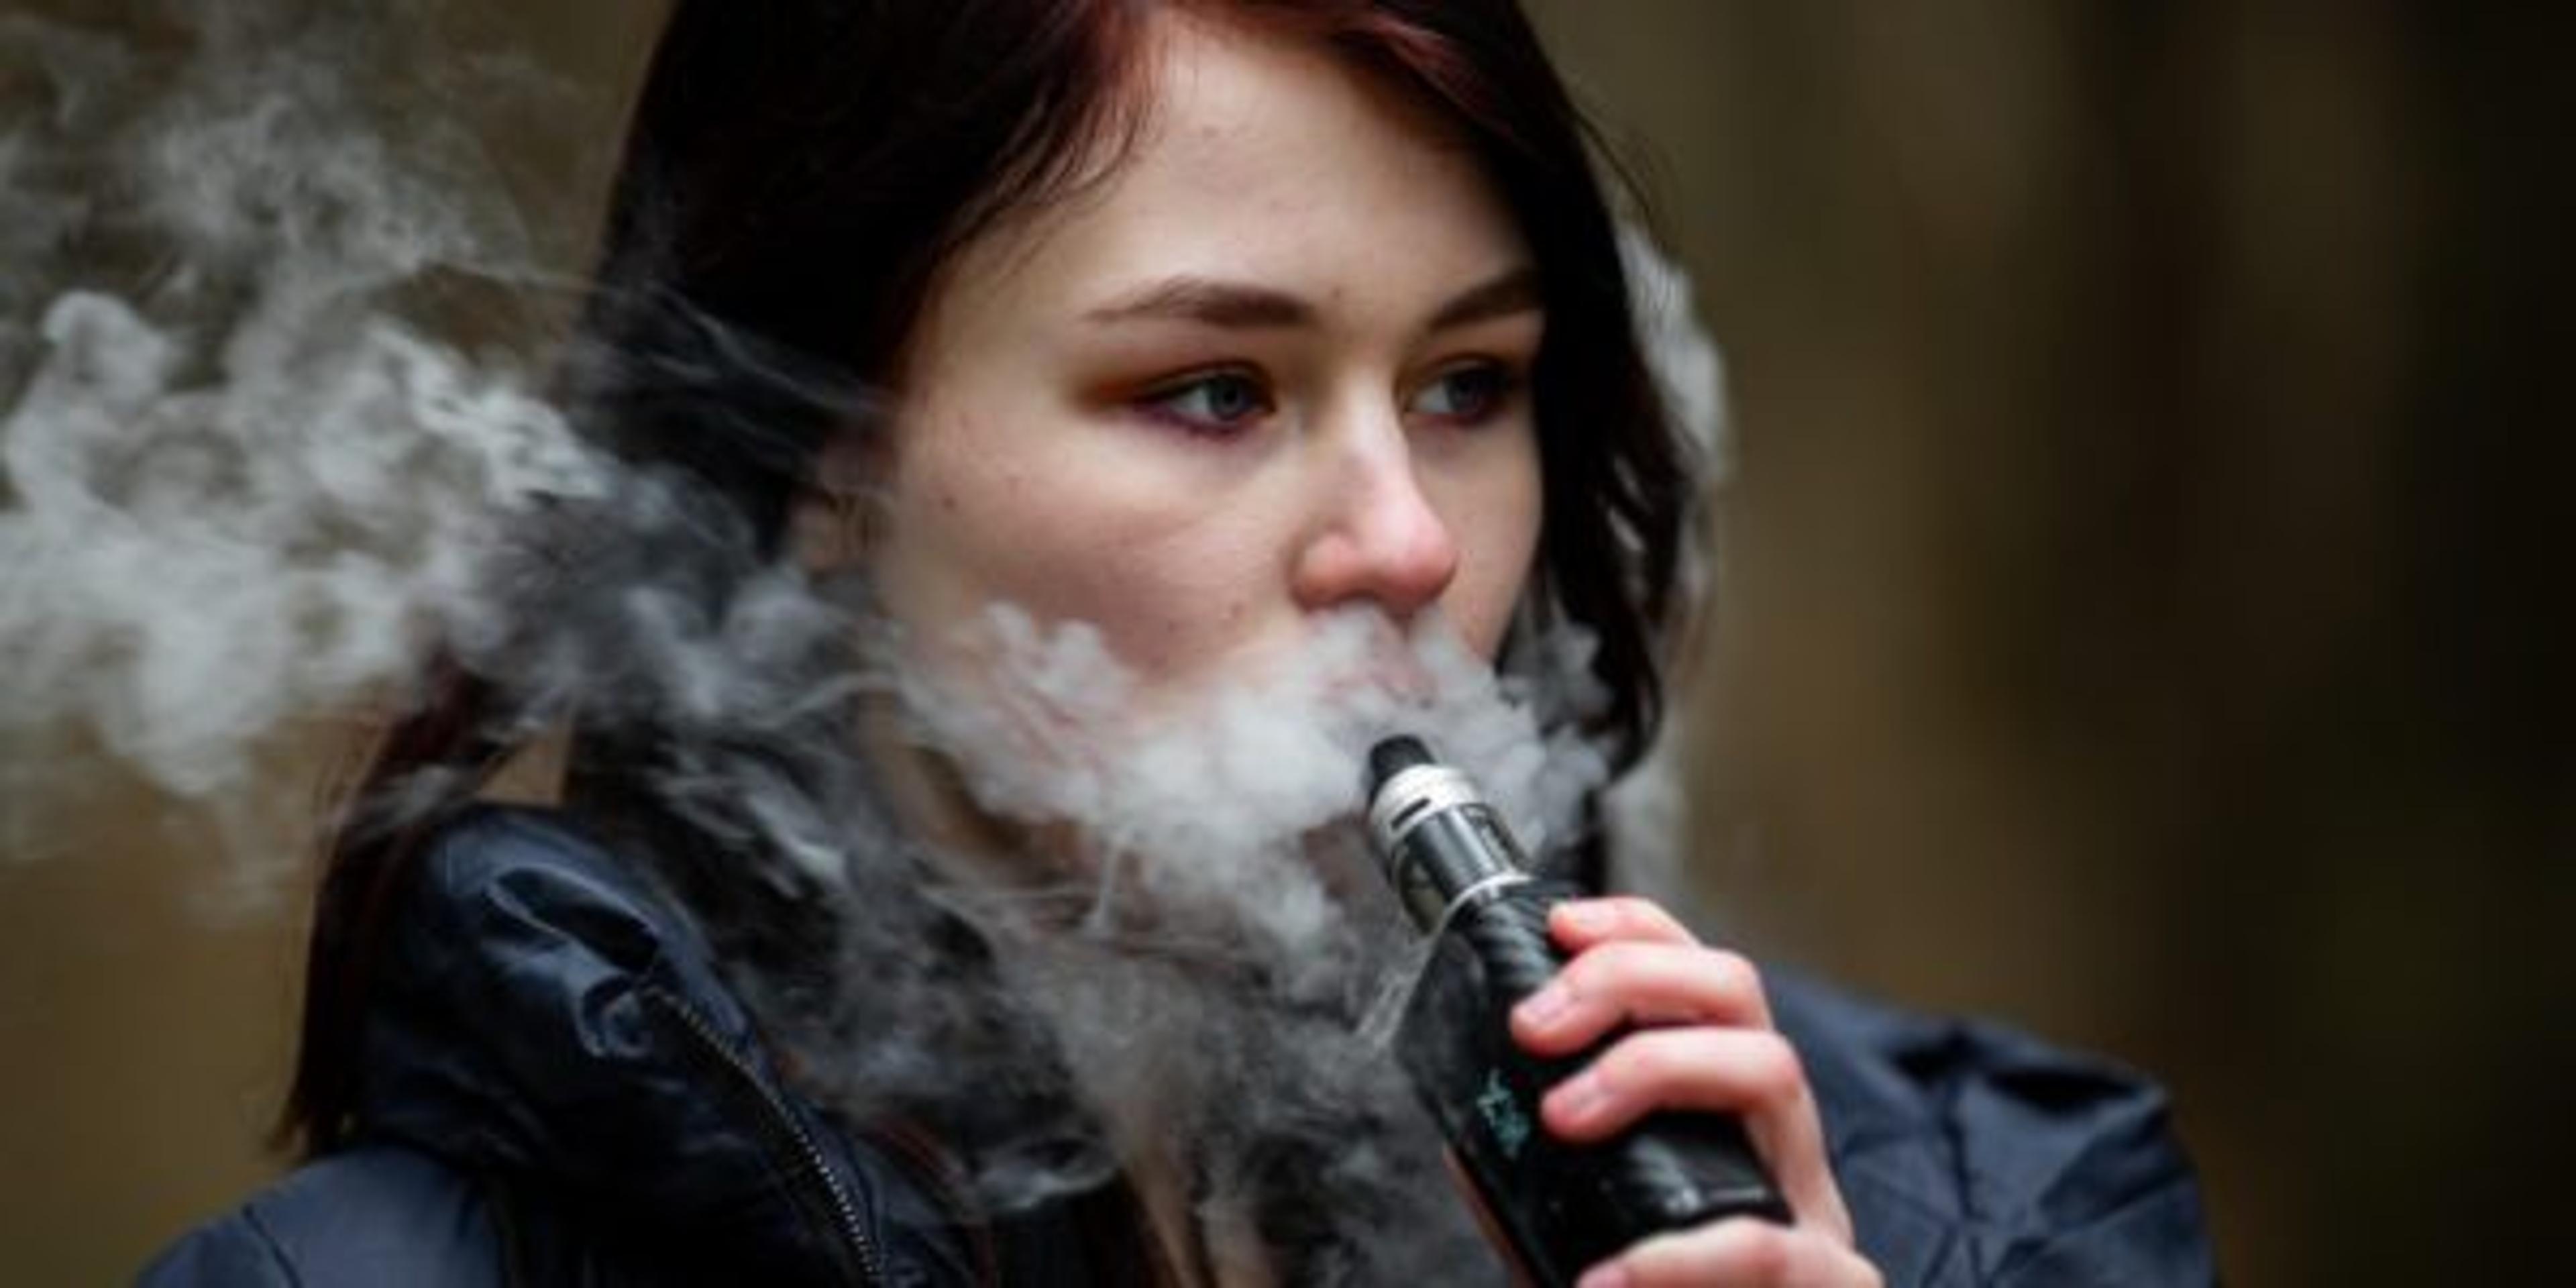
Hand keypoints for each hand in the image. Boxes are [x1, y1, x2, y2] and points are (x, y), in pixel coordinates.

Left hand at [1508, 897, 1881, 1287]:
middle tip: (1538, 1026)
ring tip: (1564, 1118)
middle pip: (1739, 994)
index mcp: (1724, 1122)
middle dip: (1633, 980)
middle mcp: (1775, 1146)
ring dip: (1657, 1066)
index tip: (1558, 927)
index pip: (1699, 979)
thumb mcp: (1587, 1244)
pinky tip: (1611, 1278)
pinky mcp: (1831, 1283)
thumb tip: (1465, 1142)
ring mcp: (1813, 1208)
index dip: (1637, 930)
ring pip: (1771, 1071)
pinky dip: (1680, 1253)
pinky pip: (1764, 1243)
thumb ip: (1535, 1197)